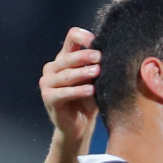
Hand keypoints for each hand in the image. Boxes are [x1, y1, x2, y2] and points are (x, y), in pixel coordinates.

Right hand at [40, 27, 99, 143]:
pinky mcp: (48, 97)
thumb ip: (98, 67)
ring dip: (82, 73)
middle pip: (68, 57)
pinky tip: (90, 90)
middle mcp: (53, 67)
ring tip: (97, 72)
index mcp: (64, 58)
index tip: (97, 42)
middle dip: (85, 56)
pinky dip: (77, 91)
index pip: (71, 37)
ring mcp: (47, 82)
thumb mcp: (95, 81)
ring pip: (65, 74)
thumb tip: (115, 54)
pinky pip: (62, 93)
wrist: (80, 125)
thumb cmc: (89, 99)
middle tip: (100, 57)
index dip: (83, 37)